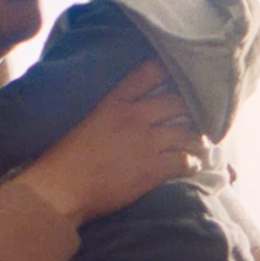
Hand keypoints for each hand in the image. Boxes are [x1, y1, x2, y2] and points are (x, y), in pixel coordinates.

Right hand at [13, 60, 203, 224]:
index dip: (170, 70)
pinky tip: (193, 165)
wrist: (58, 189)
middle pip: (177, 101)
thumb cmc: (62, 157)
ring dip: (197, 138)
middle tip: (201, 115)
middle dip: (192, 108)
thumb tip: (122, 104)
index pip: (149, 71)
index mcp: (113, 101)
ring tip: (201, 142)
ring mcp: (144, 142)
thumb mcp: (82, 119)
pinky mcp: (151, 169)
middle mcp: (133, 116)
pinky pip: (185, 161)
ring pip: (187, 132)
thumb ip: (105, 107)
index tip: (183, 75)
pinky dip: (193, 163)